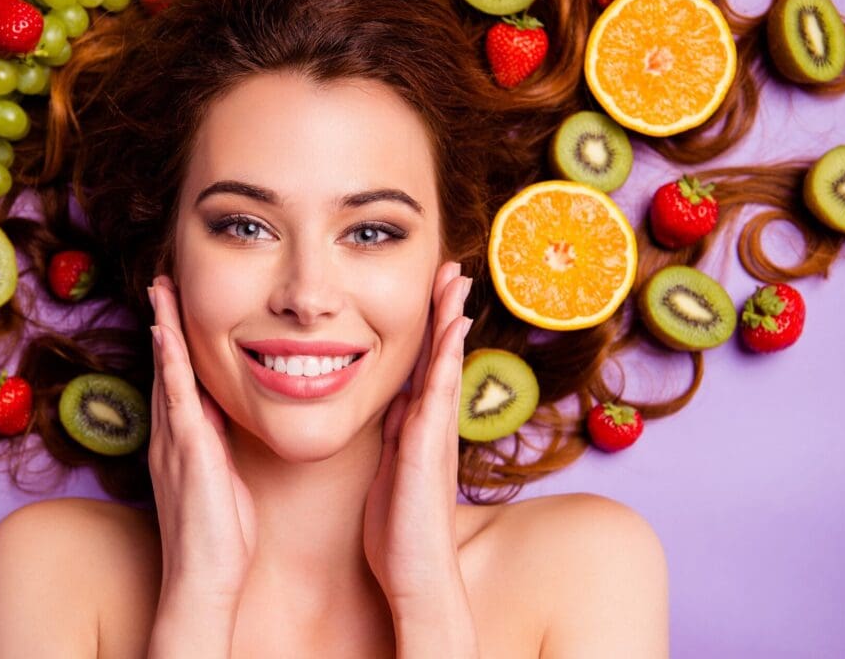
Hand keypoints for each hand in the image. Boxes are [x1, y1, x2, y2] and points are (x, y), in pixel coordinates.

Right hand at [148, 276, 257, 609]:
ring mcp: (175, 442)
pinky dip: (170, 363)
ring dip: (165, 328)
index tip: (178, 310)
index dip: (176, 344)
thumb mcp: (223, 480)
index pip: (178, 381)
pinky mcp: (188, 451)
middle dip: (164, 323)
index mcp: (182, 442)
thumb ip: (219, 448)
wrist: (203, 578)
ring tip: (161, 289)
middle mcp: (170, 436)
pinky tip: (166, 333)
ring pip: (168, 372)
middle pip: (166, 367)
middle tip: (162, 283)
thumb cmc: (219, 538)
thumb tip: (226, 421)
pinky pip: (176, 397)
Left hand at [362, 261, 472, 611]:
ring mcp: (435, 433)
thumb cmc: (399, 531)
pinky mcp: (428, 447)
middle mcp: (433, 425)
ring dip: (450, 321)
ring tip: (456, 281)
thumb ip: (394, 437)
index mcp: (418, 428)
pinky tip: (453, 327)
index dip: (430, 329)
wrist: (416, 575)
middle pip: (441, 356)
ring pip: (445, 365)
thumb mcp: (389, 471)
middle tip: (451, 269)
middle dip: (445, 312)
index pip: (424, 366)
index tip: (433, 292)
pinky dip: (446, 357)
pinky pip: (439, 391)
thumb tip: (394, 406)